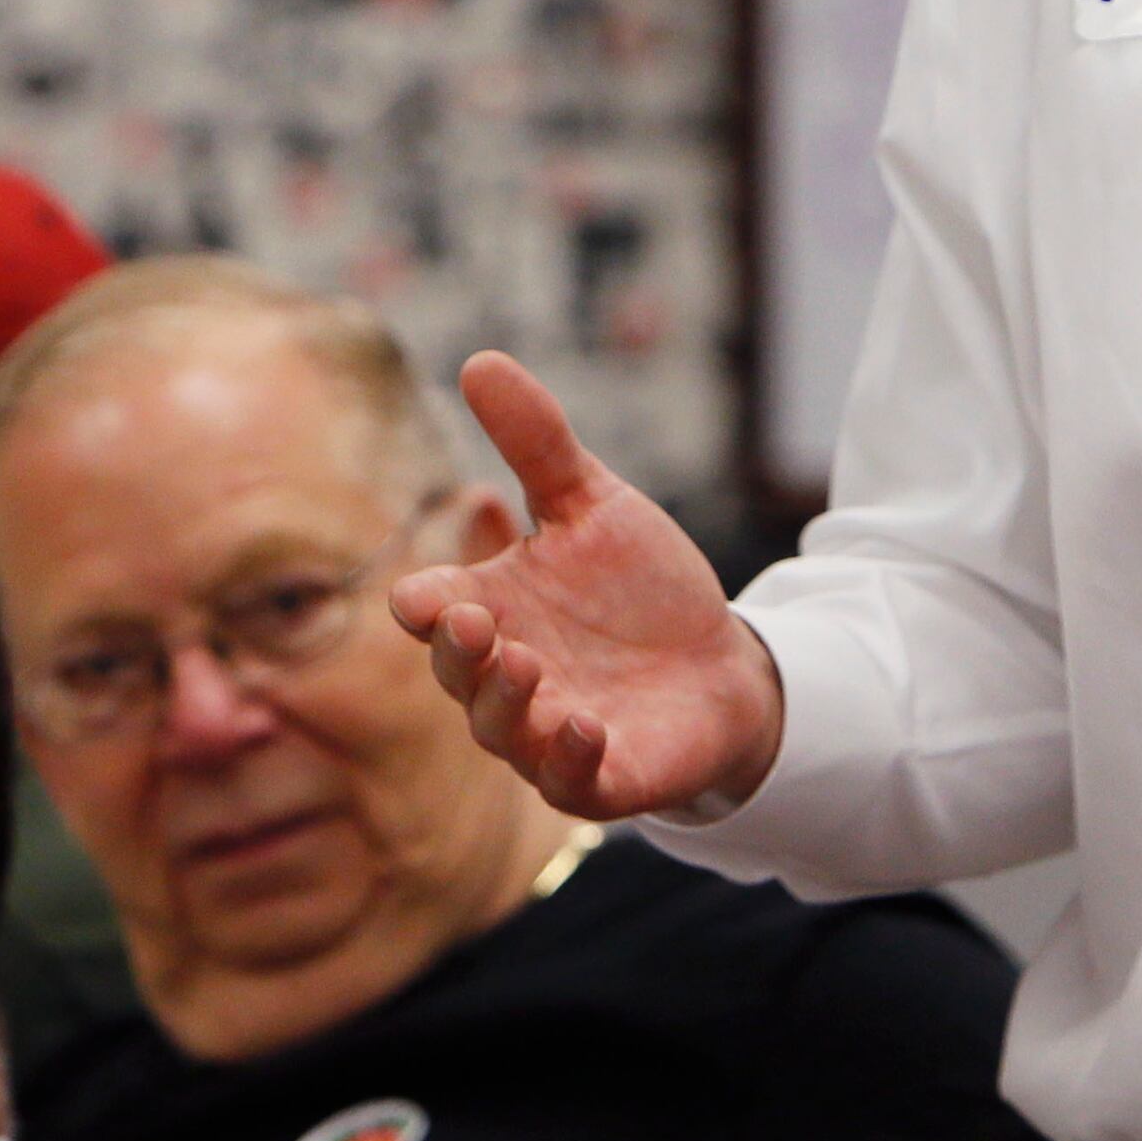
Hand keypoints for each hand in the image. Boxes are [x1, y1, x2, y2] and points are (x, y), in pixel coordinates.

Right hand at [387, 352, 787, 818]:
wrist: (721, 662)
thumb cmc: (639, 586)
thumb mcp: (593, 504)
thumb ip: (537, 443)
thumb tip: (479, 359)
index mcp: (493, 608)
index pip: (432, 610)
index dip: (422, 606)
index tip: (421, 597)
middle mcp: (506, 675)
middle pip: (456, 673)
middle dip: (458, 652)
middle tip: (471, 622)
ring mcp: (546, 731)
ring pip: (501, 731)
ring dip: (506, 701)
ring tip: (529, 663)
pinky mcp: (600, 775)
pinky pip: (568, 781)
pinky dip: (568, 756)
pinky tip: (583, 722)